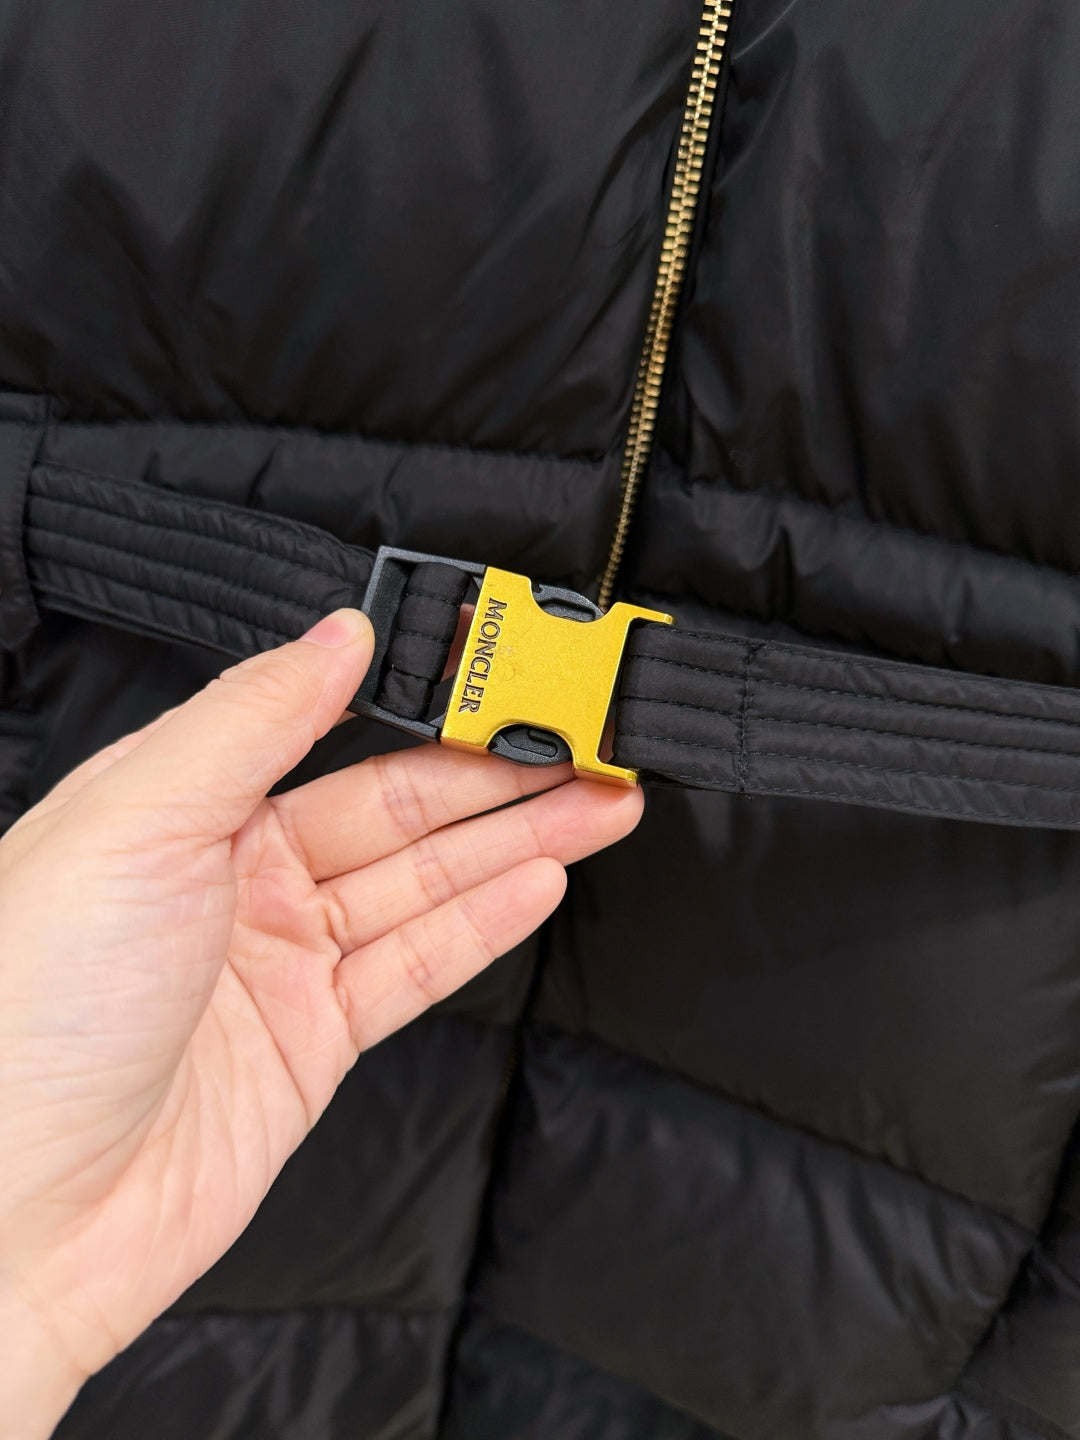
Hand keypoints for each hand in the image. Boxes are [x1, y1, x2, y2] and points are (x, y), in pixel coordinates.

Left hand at [0, 609, 642, 1437]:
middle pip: (393, 808)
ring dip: (515, 841)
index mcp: (178, 803)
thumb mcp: (135, 821)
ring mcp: (276, 963)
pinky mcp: (311, 1041)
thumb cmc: (25, 1011)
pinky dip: (484, 923)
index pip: (325, 729)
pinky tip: (539, 881)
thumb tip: (335, 634)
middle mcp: (230, 876)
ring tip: (600, 803)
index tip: (497, 675)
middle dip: (495, 773)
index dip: (419, 704)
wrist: (13, 1219)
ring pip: (421, 883)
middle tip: (581, 744)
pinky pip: (416, 965)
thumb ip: (249, 720)